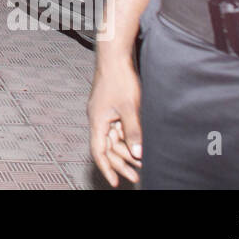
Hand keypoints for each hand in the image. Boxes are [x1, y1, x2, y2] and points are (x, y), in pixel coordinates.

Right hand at [87, 54, 143, 186]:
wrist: (114, 57)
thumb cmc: (119, 79)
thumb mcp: (129, 108)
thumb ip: (133, 132)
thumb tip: (137, 154)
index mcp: (97, 120)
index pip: (99, 151)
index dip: (106, 168)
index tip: (114, 182)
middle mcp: (98, 119)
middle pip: (107, 147)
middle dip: (121, 163)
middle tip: (136, 175)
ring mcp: (104, 113)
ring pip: (114, 138)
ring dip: (126, 150)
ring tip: (141, 162)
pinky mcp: (110, 107)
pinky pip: (117, 128)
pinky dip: (127, 138)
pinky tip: (137, 143)